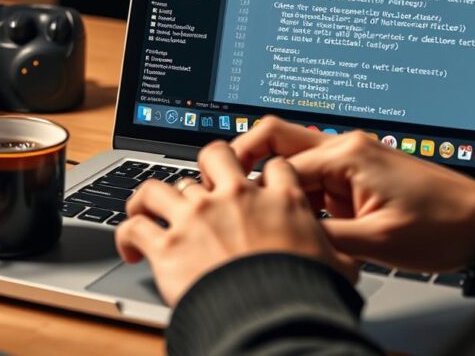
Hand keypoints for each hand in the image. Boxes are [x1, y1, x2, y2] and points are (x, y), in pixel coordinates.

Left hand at [114, 141, 356, 305]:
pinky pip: (134, 226)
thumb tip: (347, 259)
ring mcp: (197, 217)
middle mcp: (234, 199)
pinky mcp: (166, 245)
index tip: (255, 182)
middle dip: (206, 164)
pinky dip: (127, 234)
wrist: (272, 320)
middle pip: (213, 154)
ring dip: (150, 197)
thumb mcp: (338, 267)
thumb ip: (336, 252)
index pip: (270, 166)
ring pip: (159, 185)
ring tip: (146, 209)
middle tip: (202, 183)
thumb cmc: (305, 297)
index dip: (260, 172)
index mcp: (279, 200)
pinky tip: (130, 248)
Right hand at [230, 116, 474, 272]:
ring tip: (265, 216)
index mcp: (346, 153)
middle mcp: (346, 147)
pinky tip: (300, 224)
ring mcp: (352, 159)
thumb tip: (284, 239)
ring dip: (278, 186)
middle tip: (222, 184)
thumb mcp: (377, 241)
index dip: (251, 183)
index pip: (277, 162)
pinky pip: (316, 181)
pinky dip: (302, 199)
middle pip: (277, 139)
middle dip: (247, 160)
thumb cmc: (443, 225)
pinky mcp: (358, 175)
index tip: (229, 200)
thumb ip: (323, 237)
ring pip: (294, 162)